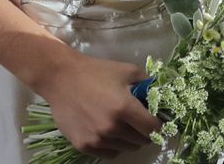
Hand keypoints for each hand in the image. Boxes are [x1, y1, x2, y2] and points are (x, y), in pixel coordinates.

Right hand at [35, 51, 160, 157]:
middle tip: (138, 121)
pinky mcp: (84, 146)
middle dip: (144, 132)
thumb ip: (147, 83)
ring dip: (129, 139)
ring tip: (121, 124)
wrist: (62, 79)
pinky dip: (114, 145)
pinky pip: (110, 153)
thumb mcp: (126, 70)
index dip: (159, 125)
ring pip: (126, 148)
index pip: (152, 128)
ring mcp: (97, 139)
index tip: (158, 122)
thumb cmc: (96, 72)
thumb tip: (161, 95)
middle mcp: (112, 127)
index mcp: (124, 107)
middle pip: (141, 141)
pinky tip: (109, 131)